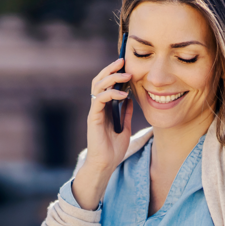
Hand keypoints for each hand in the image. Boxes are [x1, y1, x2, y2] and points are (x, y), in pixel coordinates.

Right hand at [71, 57, 133, 209]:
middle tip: (122, 61)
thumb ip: (125, 112)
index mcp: (105, 107)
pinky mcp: (94, 118)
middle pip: (99, 80)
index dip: (114, 73)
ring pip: (97, 86)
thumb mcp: (125, 126)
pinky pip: (99, 100)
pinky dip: (111, 94)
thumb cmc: (114, 148)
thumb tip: (130, 98)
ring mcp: (95, 111)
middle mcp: (98, 106)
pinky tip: (123, 94)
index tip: (126, 64)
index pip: (106, 83)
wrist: (105, 164)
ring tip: (125, 75)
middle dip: (110, 69)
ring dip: (111, 78)